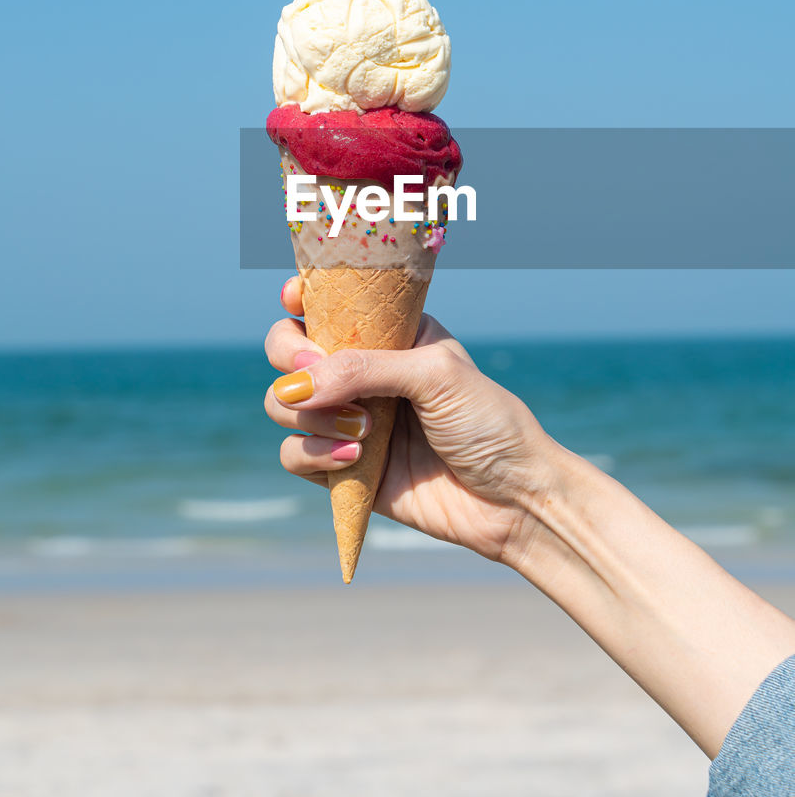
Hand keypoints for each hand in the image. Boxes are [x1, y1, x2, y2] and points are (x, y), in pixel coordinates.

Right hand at [264, 277, 552, 562]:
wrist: (514, 499)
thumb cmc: (489, 423)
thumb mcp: (435, 374)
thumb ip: (364, 368)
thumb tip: (295, 386)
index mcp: (390, 336)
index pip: (328, 306)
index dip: (300, 298)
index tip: (293, 300)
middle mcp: (363, 375)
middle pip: (288, 352)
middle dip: (292, 359)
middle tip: (317, 373)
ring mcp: (350, 422)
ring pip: (283, 405)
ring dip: (309, 414)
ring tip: (363, 430)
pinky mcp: (343, 470)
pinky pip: (293, 455)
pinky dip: (313, 454)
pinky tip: (355, 458)